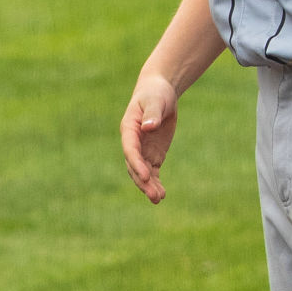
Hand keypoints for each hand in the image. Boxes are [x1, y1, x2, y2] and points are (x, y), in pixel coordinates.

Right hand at [121, 75, 179, 203]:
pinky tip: (162, 194)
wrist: (160, 92)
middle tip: (154, 195)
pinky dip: (156, 182)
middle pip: (134, 165)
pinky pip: (153, 171)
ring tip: (159, 198)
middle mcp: (133, 142)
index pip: (130, 149)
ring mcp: (143, 150)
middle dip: (143, 181)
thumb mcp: (156, 100)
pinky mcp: (153, 154)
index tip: (146, 176)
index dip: (136, 163)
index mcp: (129, 129)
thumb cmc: (155, 93)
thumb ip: (152, 114)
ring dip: (149, 186)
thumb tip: (149, 127)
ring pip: (143, 172)